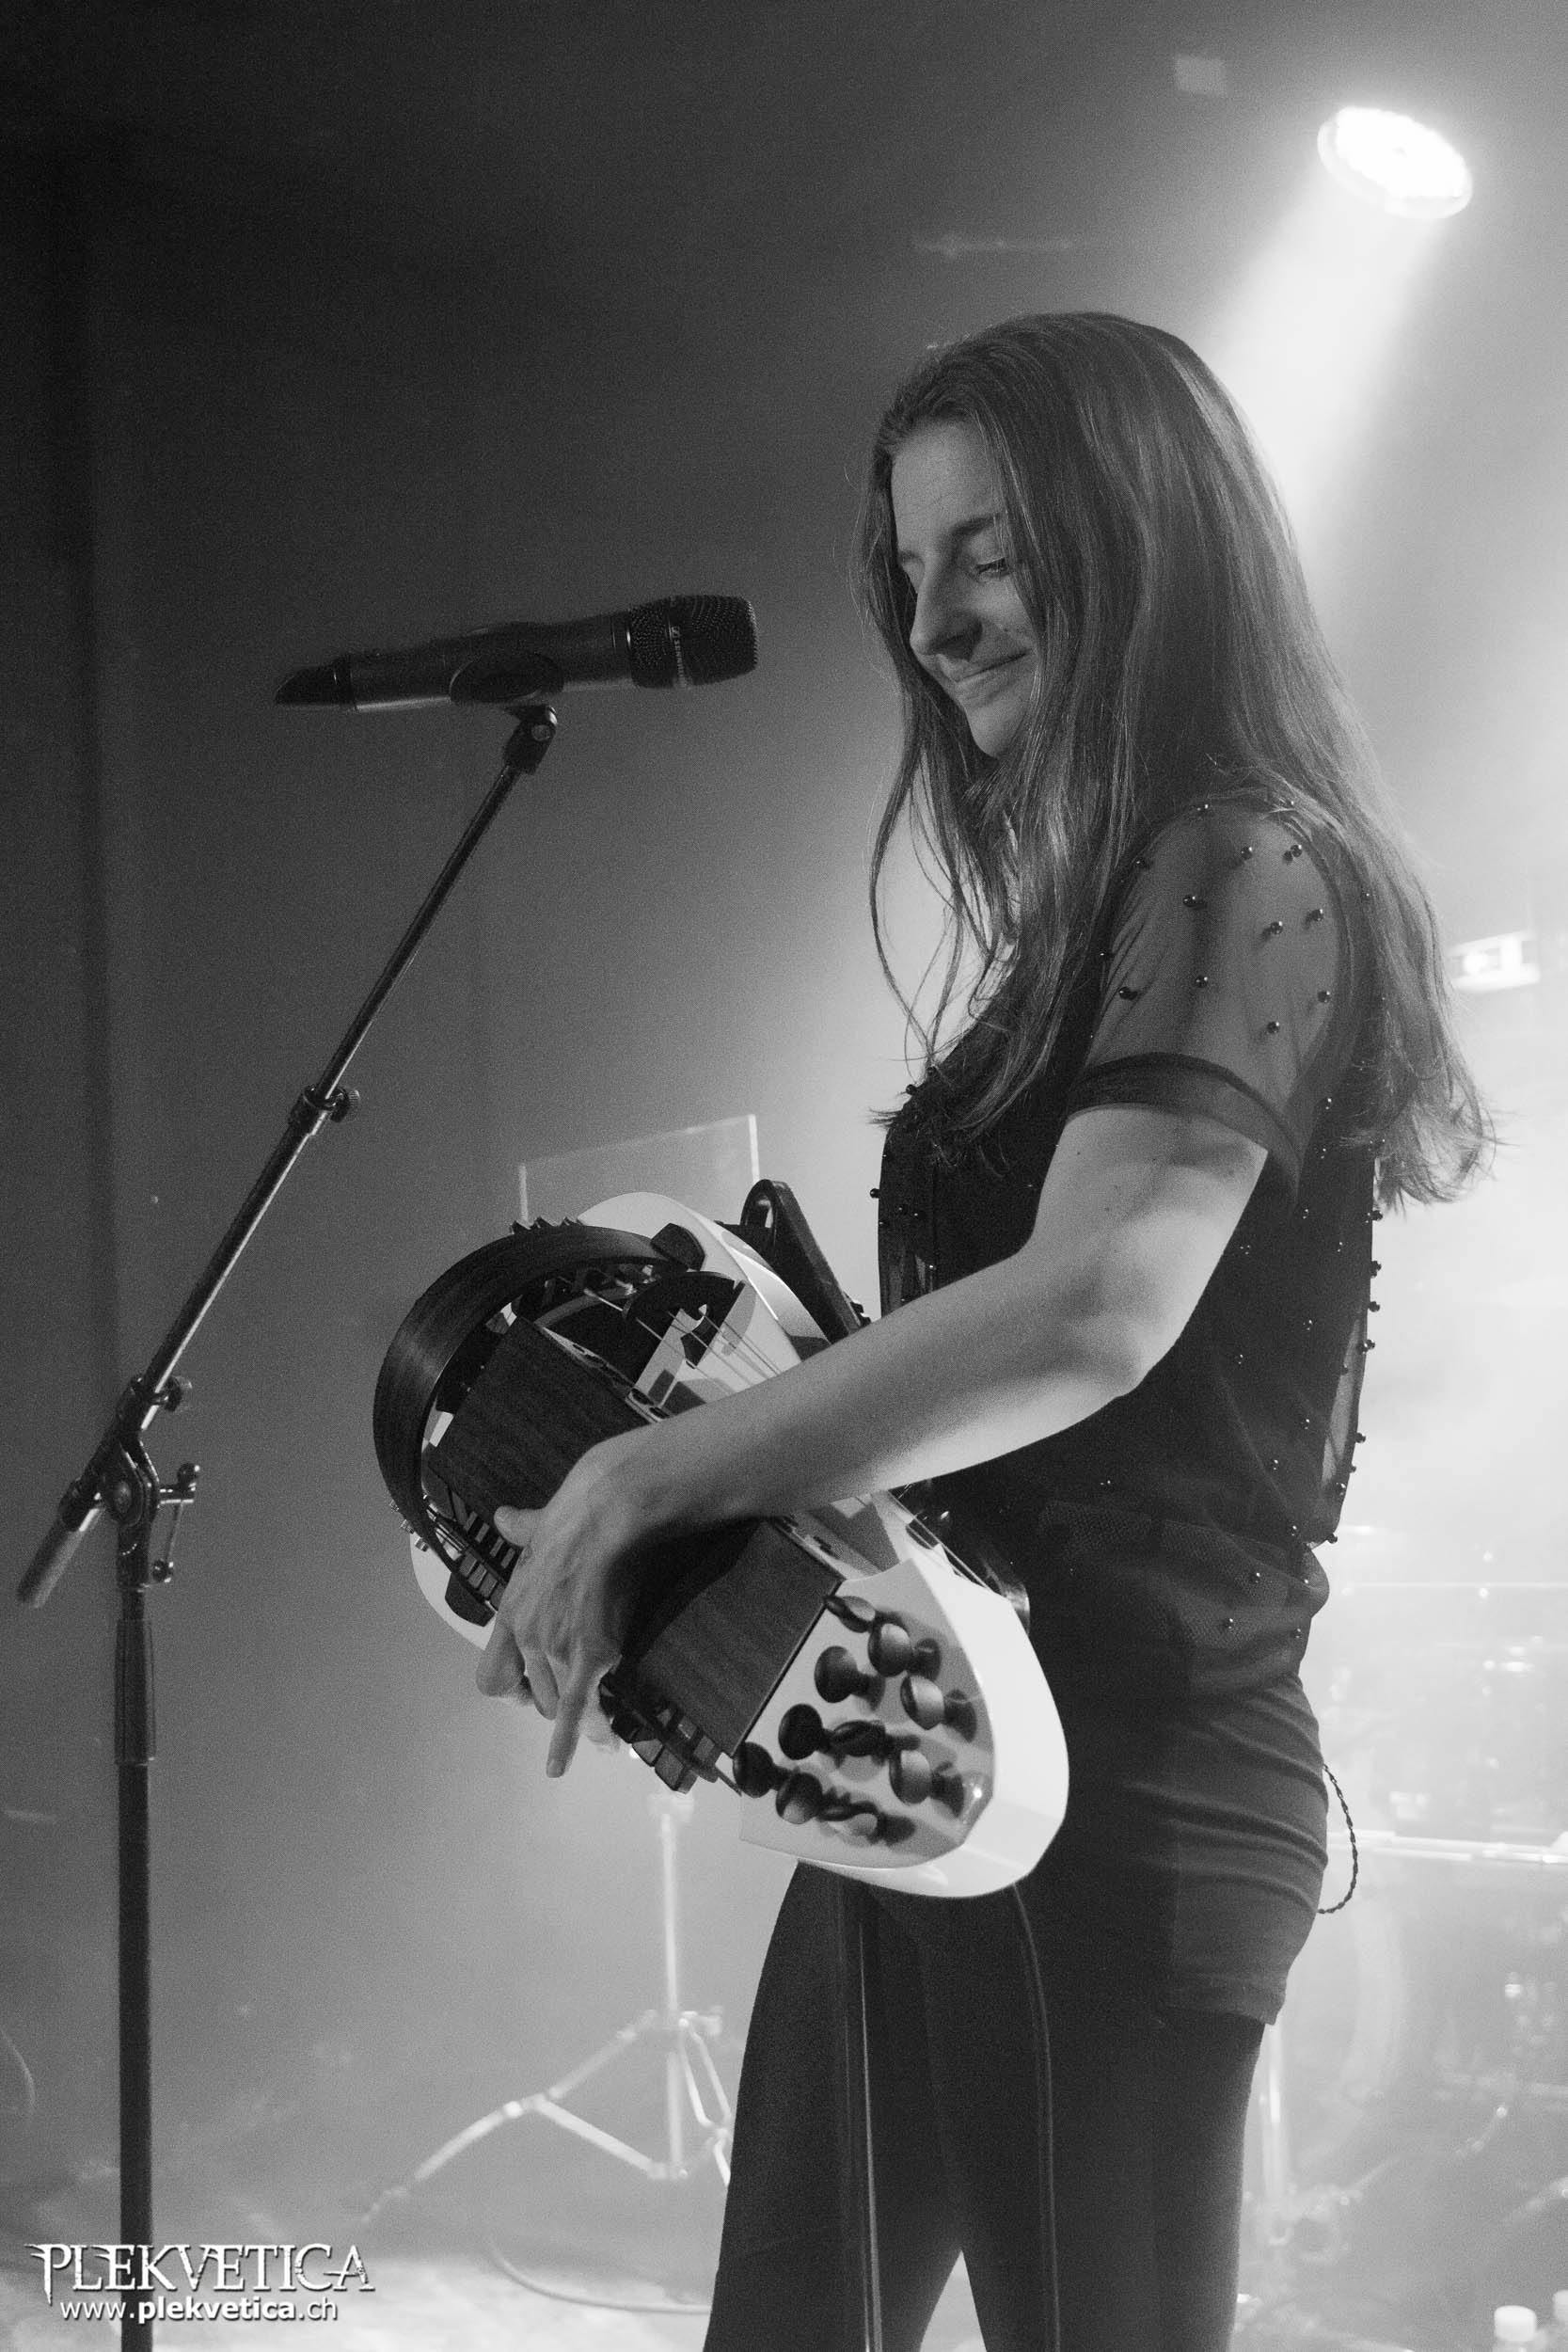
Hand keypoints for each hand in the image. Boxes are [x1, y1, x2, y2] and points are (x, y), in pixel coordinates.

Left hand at [475, 1439, 645, 1777]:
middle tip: (578, 1702)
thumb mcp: (534, 1525)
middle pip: (531, 1694)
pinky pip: (578, 1709)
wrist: (605, 1514)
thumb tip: (505, 1516)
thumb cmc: (575, 1513)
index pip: (492, 1675)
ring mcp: (554, 1650)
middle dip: (552, 1700)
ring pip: (556, 1704)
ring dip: (577, 1719)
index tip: (527, 1692)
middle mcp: (525, 1637)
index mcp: (510, 1611)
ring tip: (602, 1734)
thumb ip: (519, 1527)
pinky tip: (582, 1761)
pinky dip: (574, 1741)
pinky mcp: (588, 1656)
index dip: (512, 1689)